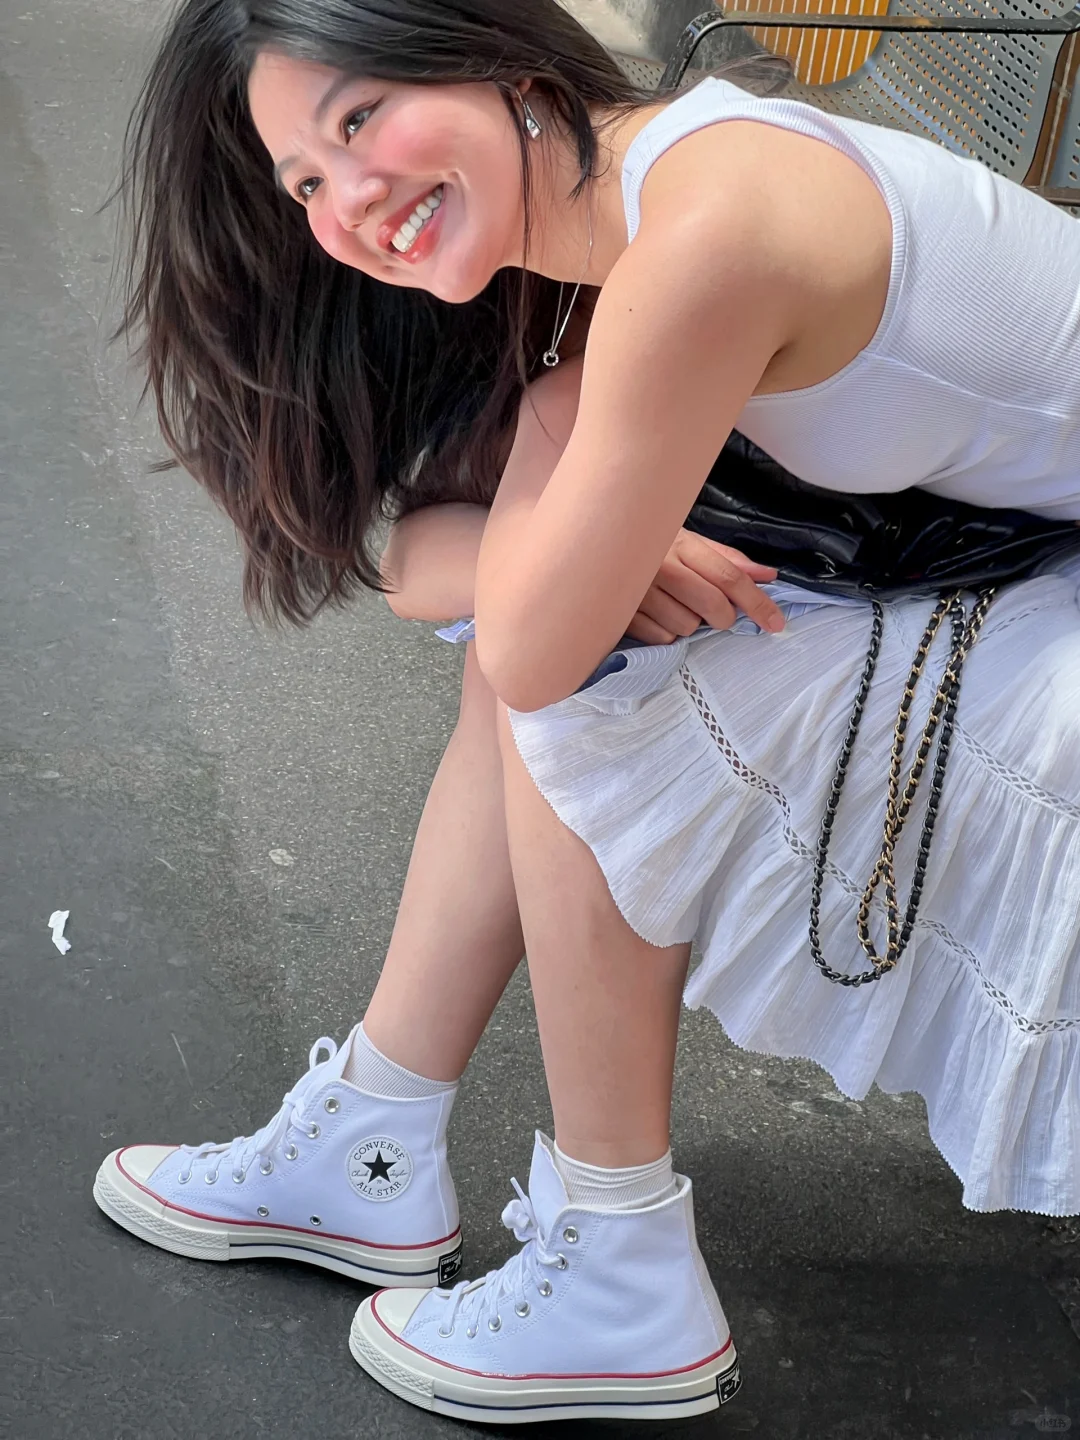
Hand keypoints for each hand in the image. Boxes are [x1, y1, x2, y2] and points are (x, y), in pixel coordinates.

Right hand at [626, 528, 784, 643]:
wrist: (597, 548)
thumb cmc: (651, 547)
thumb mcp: (688, 542)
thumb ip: (728, 560)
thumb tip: (767, 575)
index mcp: (681, 545)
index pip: (730, 577)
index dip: (757, 603)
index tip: (775, 622)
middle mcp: (660, 566)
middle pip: (712, 605)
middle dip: (723, 616)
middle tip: (715, 613)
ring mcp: (639, 592)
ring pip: (686, 626)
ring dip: (687, 623)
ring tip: (672, 605)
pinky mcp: (622, 615)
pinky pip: (661, 638)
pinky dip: (664, 632)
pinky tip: (655, 615)